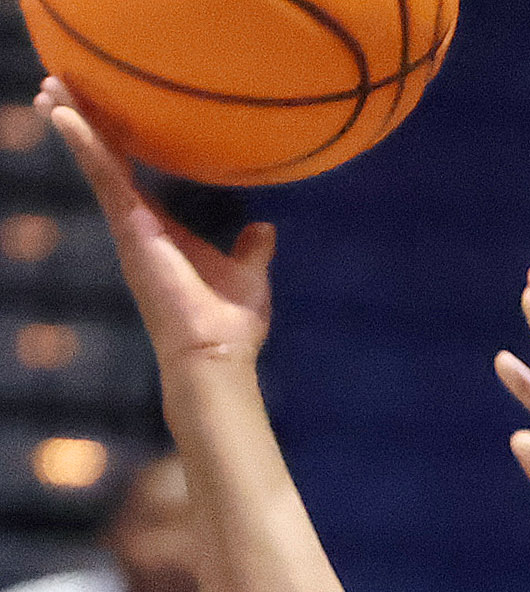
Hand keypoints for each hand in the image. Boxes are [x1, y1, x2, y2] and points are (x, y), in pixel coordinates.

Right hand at [38, 81, 272, 368]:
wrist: (216, 355)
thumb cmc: (230, 325)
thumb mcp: (247, 275)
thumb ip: (252, 250)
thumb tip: (264, 230)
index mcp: (161, 229)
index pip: (130, 172)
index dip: (113, 139)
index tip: (97, 109)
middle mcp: (136, 223)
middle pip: (104, 159)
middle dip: (83, 122)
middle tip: (57, 83)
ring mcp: (128, 225)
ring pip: (95, 160)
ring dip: (73, 122)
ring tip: (48, 84)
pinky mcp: (128, 227)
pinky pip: (102, 175)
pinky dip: (84, 144)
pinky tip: (65, 115)